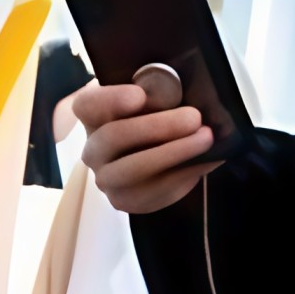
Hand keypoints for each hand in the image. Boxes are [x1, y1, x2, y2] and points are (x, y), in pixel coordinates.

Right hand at [74, 81, 222, 213]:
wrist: (154, 161)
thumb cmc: (155, 120)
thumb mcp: (156, 99)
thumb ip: (163, 93)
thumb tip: (194, 96)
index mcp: (96, 115)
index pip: (87, 105)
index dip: (111, 100)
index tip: (140, 95)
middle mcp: (94, 148)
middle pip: (113, 137)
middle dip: (156, 127)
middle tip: (194, 118)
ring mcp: (106, 178)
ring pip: (131, 170)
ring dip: (172, 153)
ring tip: (205, 138)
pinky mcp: (124, 200)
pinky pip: (153, 191)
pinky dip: (184, 174)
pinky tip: (207, 159)